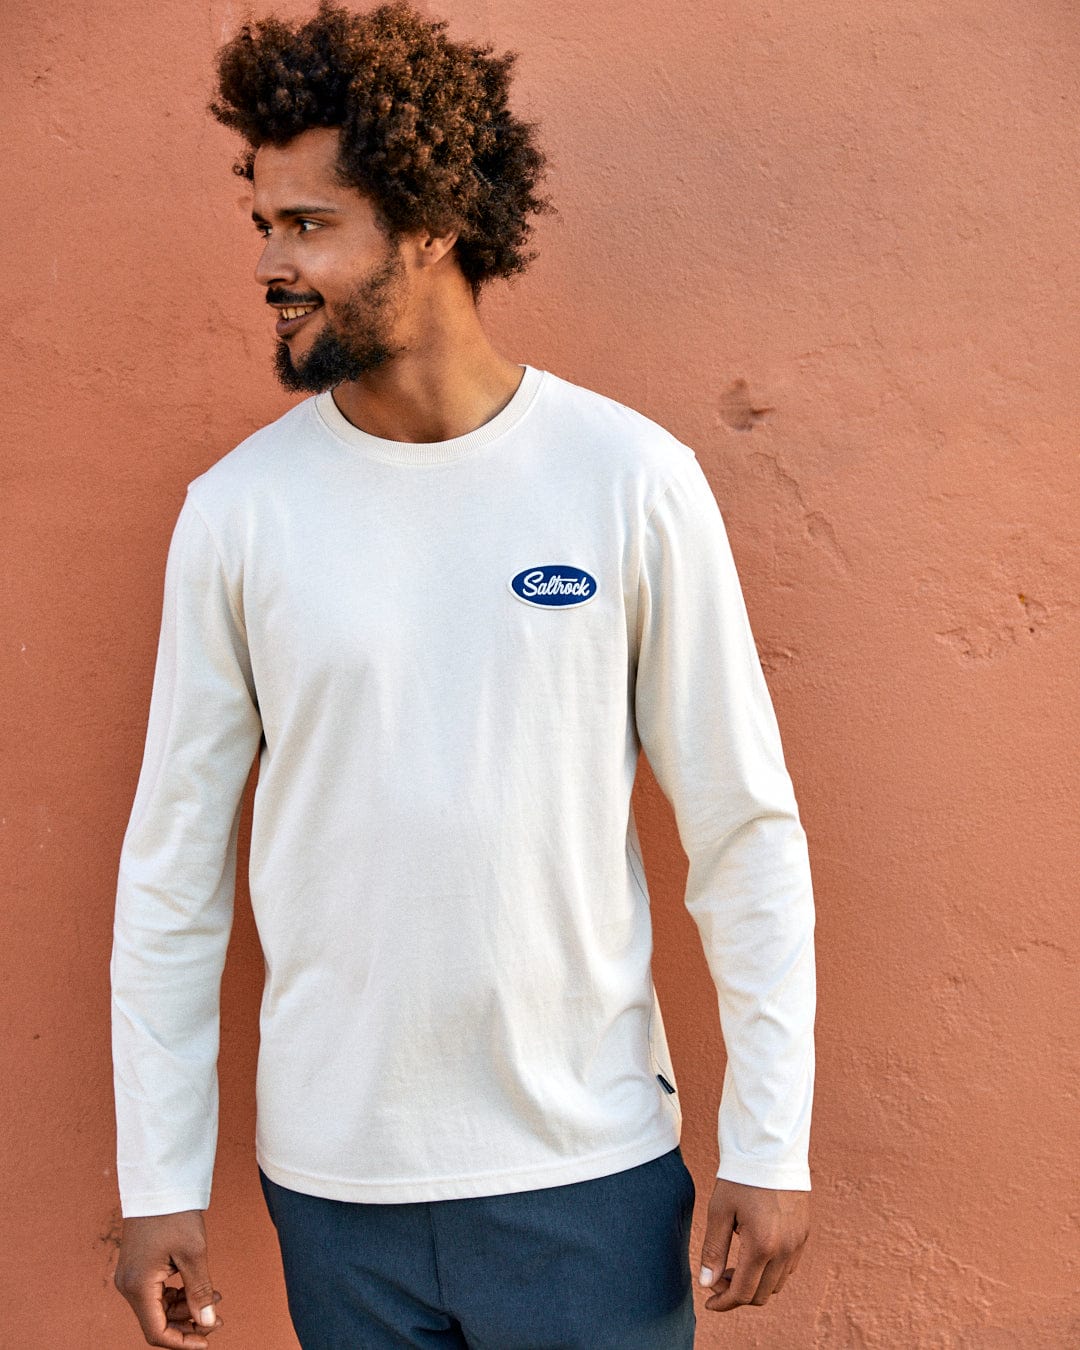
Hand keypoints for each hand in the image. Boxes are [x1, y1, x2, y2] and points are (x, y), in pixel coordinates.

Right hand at [114, 1210, 223, 1346]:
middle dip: (188, 1323)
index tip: (207, 1340)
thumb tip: (208, 1322)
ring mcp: (131, 1276)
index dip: (182, 1342)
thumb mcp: (194, 1253)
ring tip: (215, 1297)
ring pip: (158, 1308)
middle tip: (218, 1317)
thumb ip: (200, 1291)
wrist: (158, 1183)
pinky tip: (199, 1287)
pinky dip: (177, 1295)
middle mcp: (129, 1286)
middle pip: (158, 1321)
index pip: (157, 1332)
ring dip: (185, 1308)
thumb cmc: (176, 1215)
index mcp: (139, 1287)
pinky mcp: (137, 1267)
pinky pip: (156, 1293)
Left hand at [697, 1178, 809, 1311]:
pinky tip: (753, 1254)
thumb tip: (707, 1284)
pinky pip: (788, 1267)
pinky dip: (770, 1271)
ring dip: (755, 1283)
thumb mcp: (719, 1211)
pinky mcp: (803, 1234)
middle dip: (737, 1294)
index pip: (743, 1293)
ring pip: (776, 1284)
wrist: (770, 1149)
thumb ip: (714, 1250)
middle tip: (718, 1279)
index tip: (709, 1302)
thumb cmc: (740, 1178)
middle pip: (761, 1294)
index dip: (724, 1303)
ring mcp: (797, 1243)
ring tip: (733, 1266)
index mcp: (762, 1246)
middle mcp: (784, 1250)